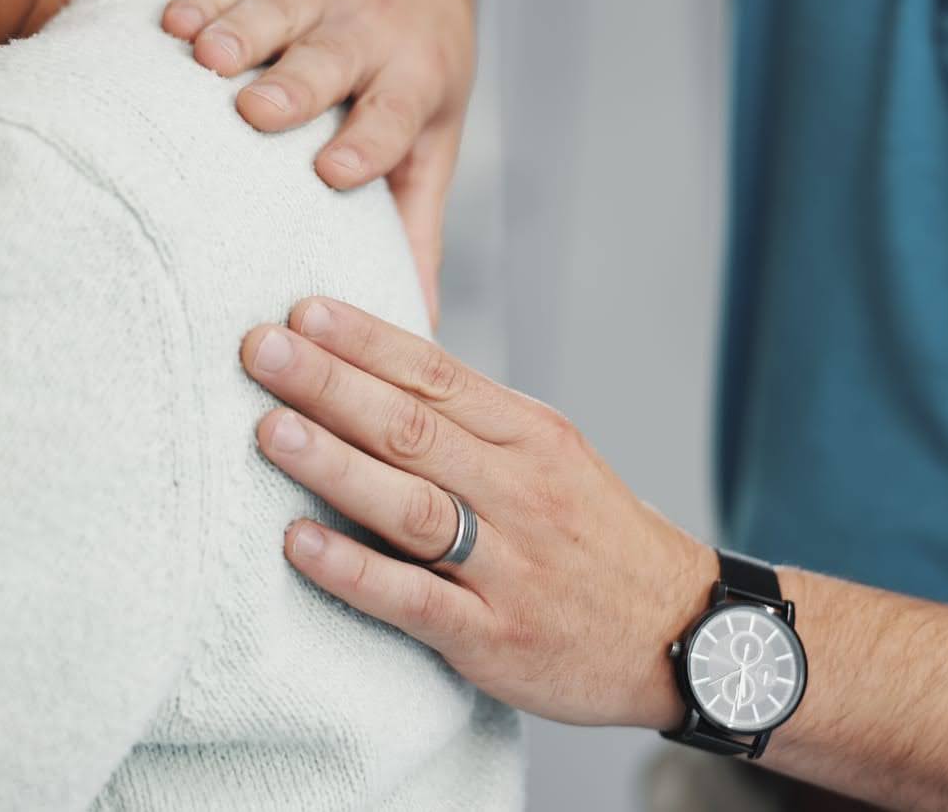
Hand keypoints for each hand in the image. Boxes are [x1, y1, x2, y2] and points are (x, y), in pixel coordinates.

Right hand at [163, 0, 476, 323]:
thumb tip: (416, 324)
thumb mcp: (432, 145)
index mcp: (412, 82)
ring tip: (205, 58)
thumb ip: (415, 228)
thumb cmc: (417, 75)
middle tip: (258, 112)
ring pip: (278, 10)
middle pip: (329, 61)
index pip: (392, 117)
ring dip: (240, 32)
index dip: (366, 144)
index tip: (332, 174)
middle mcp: (367, 35)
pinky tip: (174, 24)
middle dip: (294, 85)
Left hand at [241, 297, 715, 729]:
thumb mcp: (554, 458)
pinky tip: (299, 543)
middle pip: (414, 428)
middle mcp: (522, 492)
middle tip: (260, 348)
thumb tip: (375, 371)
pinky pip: (415, 599)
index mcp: (533, 437)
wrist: (686, 636)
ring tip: (268, 429)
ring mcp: (509, 567)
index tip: (302, 310)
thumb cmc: (597, 537)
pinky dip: (354, 569)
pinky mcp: (494, 636)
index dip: (366, 341)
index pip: (439, 375)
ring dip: (335, 464)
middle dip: (331, 384)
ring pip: (411, 506)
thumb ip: (473, 421)